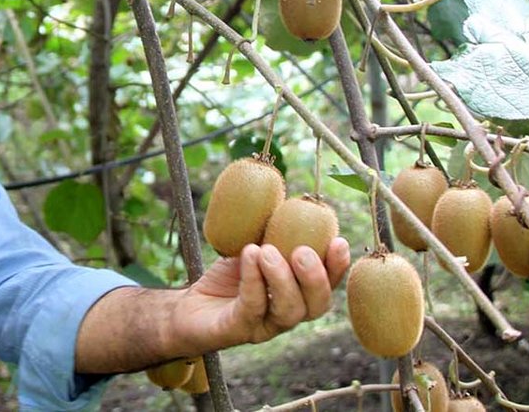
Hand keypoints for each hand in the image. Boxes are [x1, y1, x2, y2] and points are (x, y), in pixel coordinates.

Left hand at [170, 240, 350, 351]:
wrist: (190, 306)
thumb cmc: (228, 276)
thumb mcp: (253, 248)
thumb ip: (273, 234)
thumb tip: (286, 198)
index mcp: (298, 294)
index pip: (327, 286)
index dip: (337, 267)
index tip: (338, 241)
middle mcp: (287, 314)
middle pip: (316, 306)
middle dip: (315, 278)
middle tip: (302, 251)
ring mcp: (264, 326)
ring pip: (289, 311)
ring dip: (282, 278)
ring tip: (267, 250)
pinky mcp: (238, 329)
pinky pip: (252, 306)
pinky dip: (252, 279)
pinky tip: (249, 255)